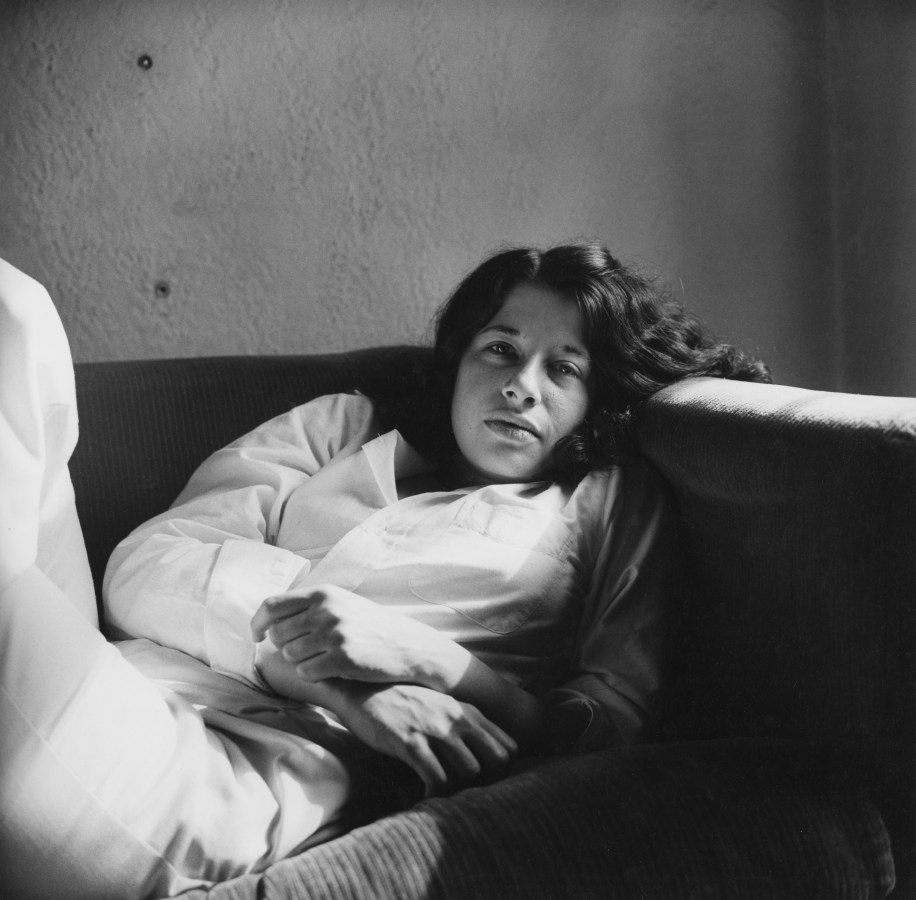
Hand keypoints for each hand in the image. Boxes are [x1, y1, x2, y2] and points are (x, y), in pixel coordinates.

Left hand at [250, 585, 467, 690]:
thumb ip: (309, 606)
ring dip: (300, 662)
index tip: (257, 636)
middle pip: (278, 634)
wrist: (408, 645)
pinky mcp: (342, 658)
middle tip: (303, 651)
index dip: (257, 623)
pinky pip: (306, 673)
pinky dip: (313, 675)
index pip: (272, 605)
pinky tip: (330, 670)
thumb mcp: (342, 603)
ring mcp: (334, 634)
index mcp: (323, 593)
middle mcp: (326, 610)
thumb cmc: (370, 626)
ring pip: (290, 656)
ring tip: (322, 659)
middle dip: (284, 647)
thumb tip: (268, 617)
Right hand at [333, 682, 517, 796]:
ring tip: (446, 794)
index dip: (502, 770)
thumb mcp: (441, 707)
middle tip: (470, 793)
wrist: (363, 692)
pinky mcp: (411, 743)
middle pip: (496, 760)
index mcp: (467, 711)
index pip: (507, 746)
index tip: (488, 782)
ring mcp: (434, 729)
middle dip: (489, 782)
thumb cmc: (404, 703)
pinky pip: (436, 778)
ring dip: (460, 788)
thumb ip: (465, 724)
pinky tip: (426, 796)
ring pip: (470, 770)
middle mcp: (456, 718)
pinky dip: (435, 793)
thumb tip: (487, 757)